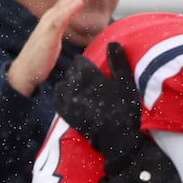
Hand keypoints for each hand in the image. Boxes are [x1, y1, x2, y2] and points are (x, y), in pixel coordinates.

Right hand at [7, 0, 108, 96]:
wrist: (25, 70)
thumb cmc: (41, 57)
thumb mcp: (56, 38)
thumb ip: (63, 26)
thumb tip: (72, 21)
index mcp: (55, 17)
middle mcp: (52, 16)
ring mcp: (49, 24)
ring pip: (66, 4)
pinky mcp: (48, 34)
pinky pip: (60, 19)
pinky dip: (69, 9)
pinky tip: (78, 2)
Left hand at [53, 43, 143, 173]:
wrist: (117, 139)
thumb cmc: (125, 110)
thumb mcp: (125, 83)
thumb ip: (118, 62)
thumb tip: (112, 42)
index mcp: (87, 75)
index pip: (80, 60)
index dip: (87, 63)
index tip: (95, 68)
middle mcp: (73, 86)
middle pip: (71, 72)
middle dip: (79, 73)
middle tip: (91, 80)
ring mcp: (68, 101)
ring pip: (62, 85)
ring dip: (70, 85)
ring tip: (82, 90)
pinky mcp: (66, 115)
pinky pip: (57, 100)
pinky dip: (63, 96)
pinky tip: (71, 99)